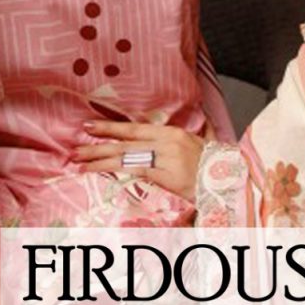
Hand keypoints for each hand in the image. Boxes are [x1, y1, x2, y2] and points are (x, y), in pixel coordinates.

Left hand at [71, 120, 205, 202]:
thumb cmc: (215, 166)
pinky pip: (132, 170)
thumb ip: (192, 134)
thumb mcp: (201, 144)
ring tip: (78, 161)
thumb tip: (193, 124)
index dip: (110, 127)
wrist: (229, 180)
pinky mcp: (164, 174)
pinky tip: (96, 172)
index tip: (89, 125)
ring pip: (124, 156)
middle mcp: (165, 141)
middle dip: (98, 143)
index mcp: (171, 133)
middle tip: (76, 146)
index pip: (134, 128)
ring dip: (98, 159)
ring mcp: (164, 157)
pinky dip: (111, 170)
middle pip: (124, 141)